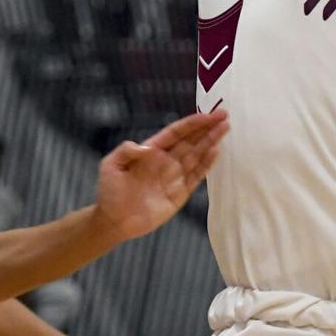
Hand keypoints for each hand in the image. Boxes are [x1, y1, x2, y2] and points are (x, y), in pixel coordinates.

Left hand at [94, 109, 227, 240]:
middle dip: (207, 128)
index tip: (208, 114)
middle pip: (191, 140)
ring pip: (197, 155)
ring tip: (225, 129)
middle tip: (224, 115)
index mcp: (152, 150)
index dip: (192, 123)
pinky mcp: (179, 194)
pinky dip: (206, 164)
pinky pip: (196, 176)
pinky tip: (216, 151)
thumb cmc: (109, 191)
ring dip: (211, 141)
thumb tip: (146, 148)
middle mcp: (166, 160)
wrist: (113, 221)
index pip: (176, 132)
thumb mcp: (110, 165)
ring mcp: (174, 176)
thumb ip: (125, 151)